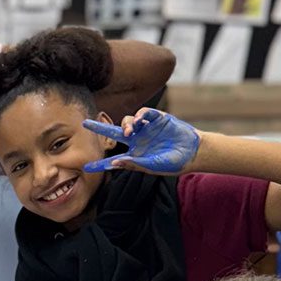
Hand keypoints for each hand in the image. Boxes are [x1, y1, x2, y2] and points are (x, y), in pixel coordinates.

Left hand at [81, 108, 199, 173]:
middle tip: (86, 123)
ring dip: (125, 124)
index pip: (114, 159)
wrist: (194, 152)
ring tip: (130, 130)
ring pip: (127, 122)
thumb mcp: (153, 166)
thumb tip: (115, 163)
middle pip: (113, 133)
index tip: (86, 167)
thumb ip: (135, 164)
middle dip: (100, 127)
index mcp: (135, 155)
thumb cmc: (174, 162)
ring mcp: (146, 129)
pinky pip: (143, 113)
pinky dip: (139, 115)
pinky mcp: (157, 119)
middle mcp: (137, 141)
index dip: (100, 164)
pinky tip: (139, 120)